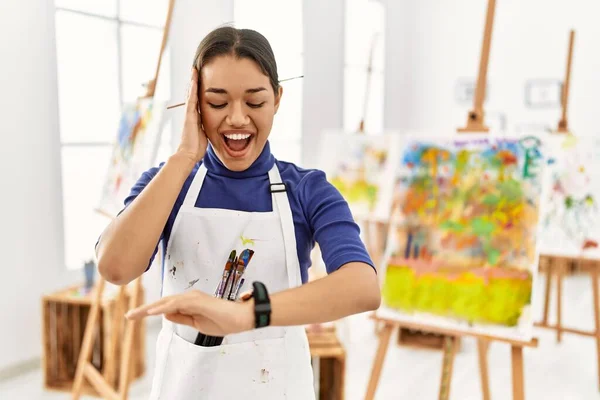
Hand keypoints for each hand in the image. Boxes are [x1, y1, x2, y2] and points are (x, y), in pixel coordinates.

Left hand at [125, 290, 254, 335]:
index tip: (135, 317)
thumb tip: (164, 314)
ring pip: (167, 302)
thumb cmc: (223, 321)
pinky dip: (164, 307)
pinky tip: (153, 312)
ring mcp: (194, 297)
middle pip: (163, 302)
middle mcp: (190, 297)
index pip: (166, 307)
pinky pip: (178, 303)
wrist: (241, 319)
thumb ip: (182, 318)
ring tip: (136, 315)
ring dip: (151, 308)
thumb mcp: (197, 323)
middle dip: (145, 309)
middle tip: (128, 316)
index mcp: (190, 303)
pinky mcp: (198, 300)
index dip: (150, 311)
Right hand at [176, 68, 207, 163]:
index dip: (200, 91)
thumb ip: (208, 128)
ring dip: (193, 82)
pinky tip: (194, 80)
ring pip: (191, 94)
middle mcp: (191, 113)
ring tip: (194, 70)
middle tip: (196, 71)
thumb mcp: (205, 134)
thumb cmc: (197, 147)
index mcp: (196, 118)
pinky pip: (191, 99)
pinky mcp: (189, 115)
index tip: (202, 81)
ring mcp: (189, 113)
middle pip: (193, 95)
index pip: (199, 101)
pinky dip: (192, 89)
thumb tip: (217, 127)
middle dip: (195, 83)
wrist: (189, 154)